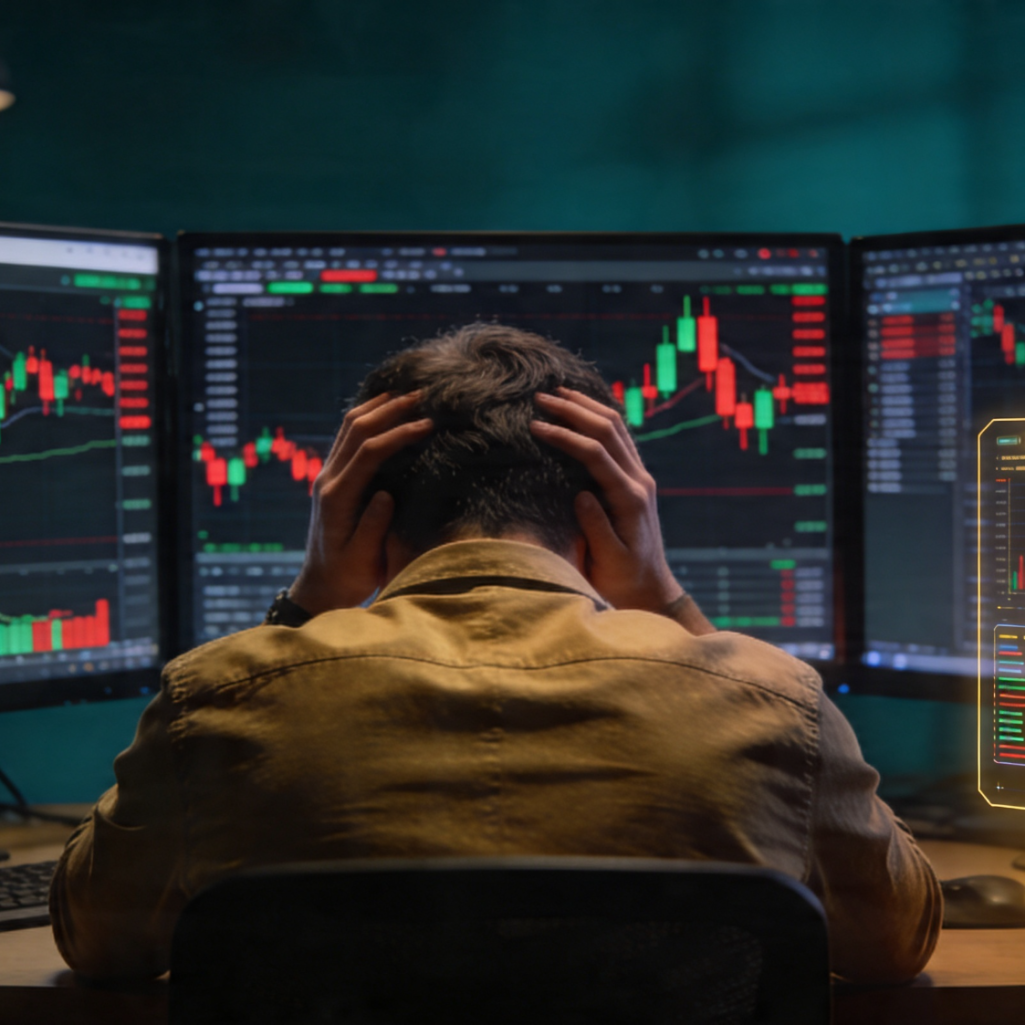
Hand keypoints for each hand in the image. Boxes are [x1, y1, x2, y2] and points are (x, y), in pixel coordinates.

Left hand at [289, 392, 431, 615]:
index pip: (369, 452)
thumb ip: (373, 526)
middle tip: (422, 395)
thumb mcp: (363, 558)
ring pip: (348, 427)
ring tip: (406, 394)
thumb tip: (385, 494)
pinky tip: (386, 412)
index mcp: (337, 497)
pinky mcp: (332, 479)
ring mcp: (327, 476)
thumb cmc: (347, 577)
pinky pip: (347, 438)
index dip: (399, 433)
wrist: (321, 586)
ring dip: (376, 407)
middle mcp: (327, 480)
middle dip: (389, 408)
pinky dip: (368, 419)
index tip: (428, 425)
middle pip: (355, 428)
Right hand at [531, 388, 691, 616]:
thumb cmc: (624, 580)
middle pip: (608, 429)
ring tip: (559, 393)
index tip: (535, 425)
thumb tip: (580, 495)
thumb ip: (597, 528)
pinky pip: (620, 439)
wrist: (651, 588)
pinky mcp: (637, 480)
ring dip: (587, 407)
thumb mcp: (609, 561)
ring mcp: (641, 477)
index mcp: (630, 498)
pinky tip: (582, 412)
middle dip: (574, 410)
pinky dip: (599, 419)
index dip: (564, 436)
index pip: (595, 454)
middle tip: (541, 397)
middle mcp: (639, 481)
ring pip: (617, 428)